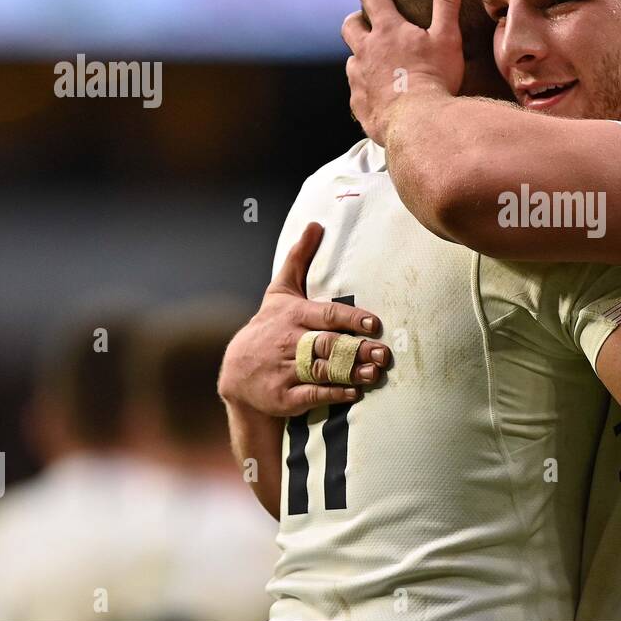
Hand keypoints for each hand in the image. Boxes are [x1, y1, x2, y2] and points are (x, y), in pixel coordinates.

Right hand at [217, 222, 391, 417]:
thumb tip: (316, 224)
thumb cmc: (268, 326)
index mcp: (292, 316)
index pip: (326, 315)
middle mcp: (288, 342)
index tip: (375, 323)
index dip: (351, 320)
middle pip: (327, 345)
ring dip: (350, 373)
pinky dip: (333, 394)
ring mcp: (284, 371)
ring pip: (321, 371)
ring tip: (374, 373)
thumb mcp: (280, 292)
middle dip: (357, 349)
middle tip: (383, 353)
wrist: (237, 373)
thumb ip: (299, 259)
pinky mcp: (283, 397)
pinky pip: (311, 395)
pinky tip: (354, 393)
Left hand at [342, 0, 463, 144]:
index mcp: (387, 31)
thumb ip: (446, 3)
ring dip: (360, 57)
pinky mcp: (359, 104)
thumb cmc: (435, 78)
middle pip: (350, 27)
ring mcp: (359, 79)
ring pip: (352, 61)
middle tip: (362, 20)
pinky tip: (378, 96)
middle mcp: (366, 51)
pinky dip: (366, 89)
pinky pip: (357, 92)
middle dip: (355, 20)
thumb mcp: (447, 37)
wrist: (420, 123)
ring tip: (374, 64)